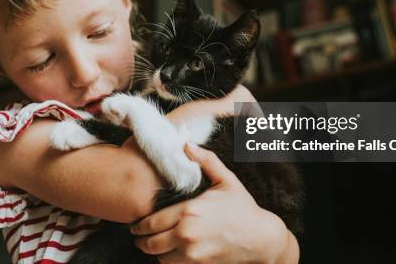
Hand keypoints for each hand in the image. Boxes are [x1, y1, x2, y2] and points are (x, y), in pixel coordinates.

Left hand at [130, 143, 292, 263]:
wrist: (260, 238)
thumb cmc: (242, 207)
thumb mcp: (226, 179)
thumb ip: (205, 160)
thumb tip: (186, 143)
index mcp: (189, 210)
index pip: (152, 221)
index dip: (139, 225)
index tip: (134, 225)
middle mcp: (187, 232)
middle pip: (150, 242)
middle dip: (142, 240)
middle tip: (138, 238)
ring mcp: (192, 252)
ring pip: (159, 257)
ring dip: (155, 252)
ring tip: (154, 245)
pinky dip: (168, 261)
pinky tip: (170, 254)